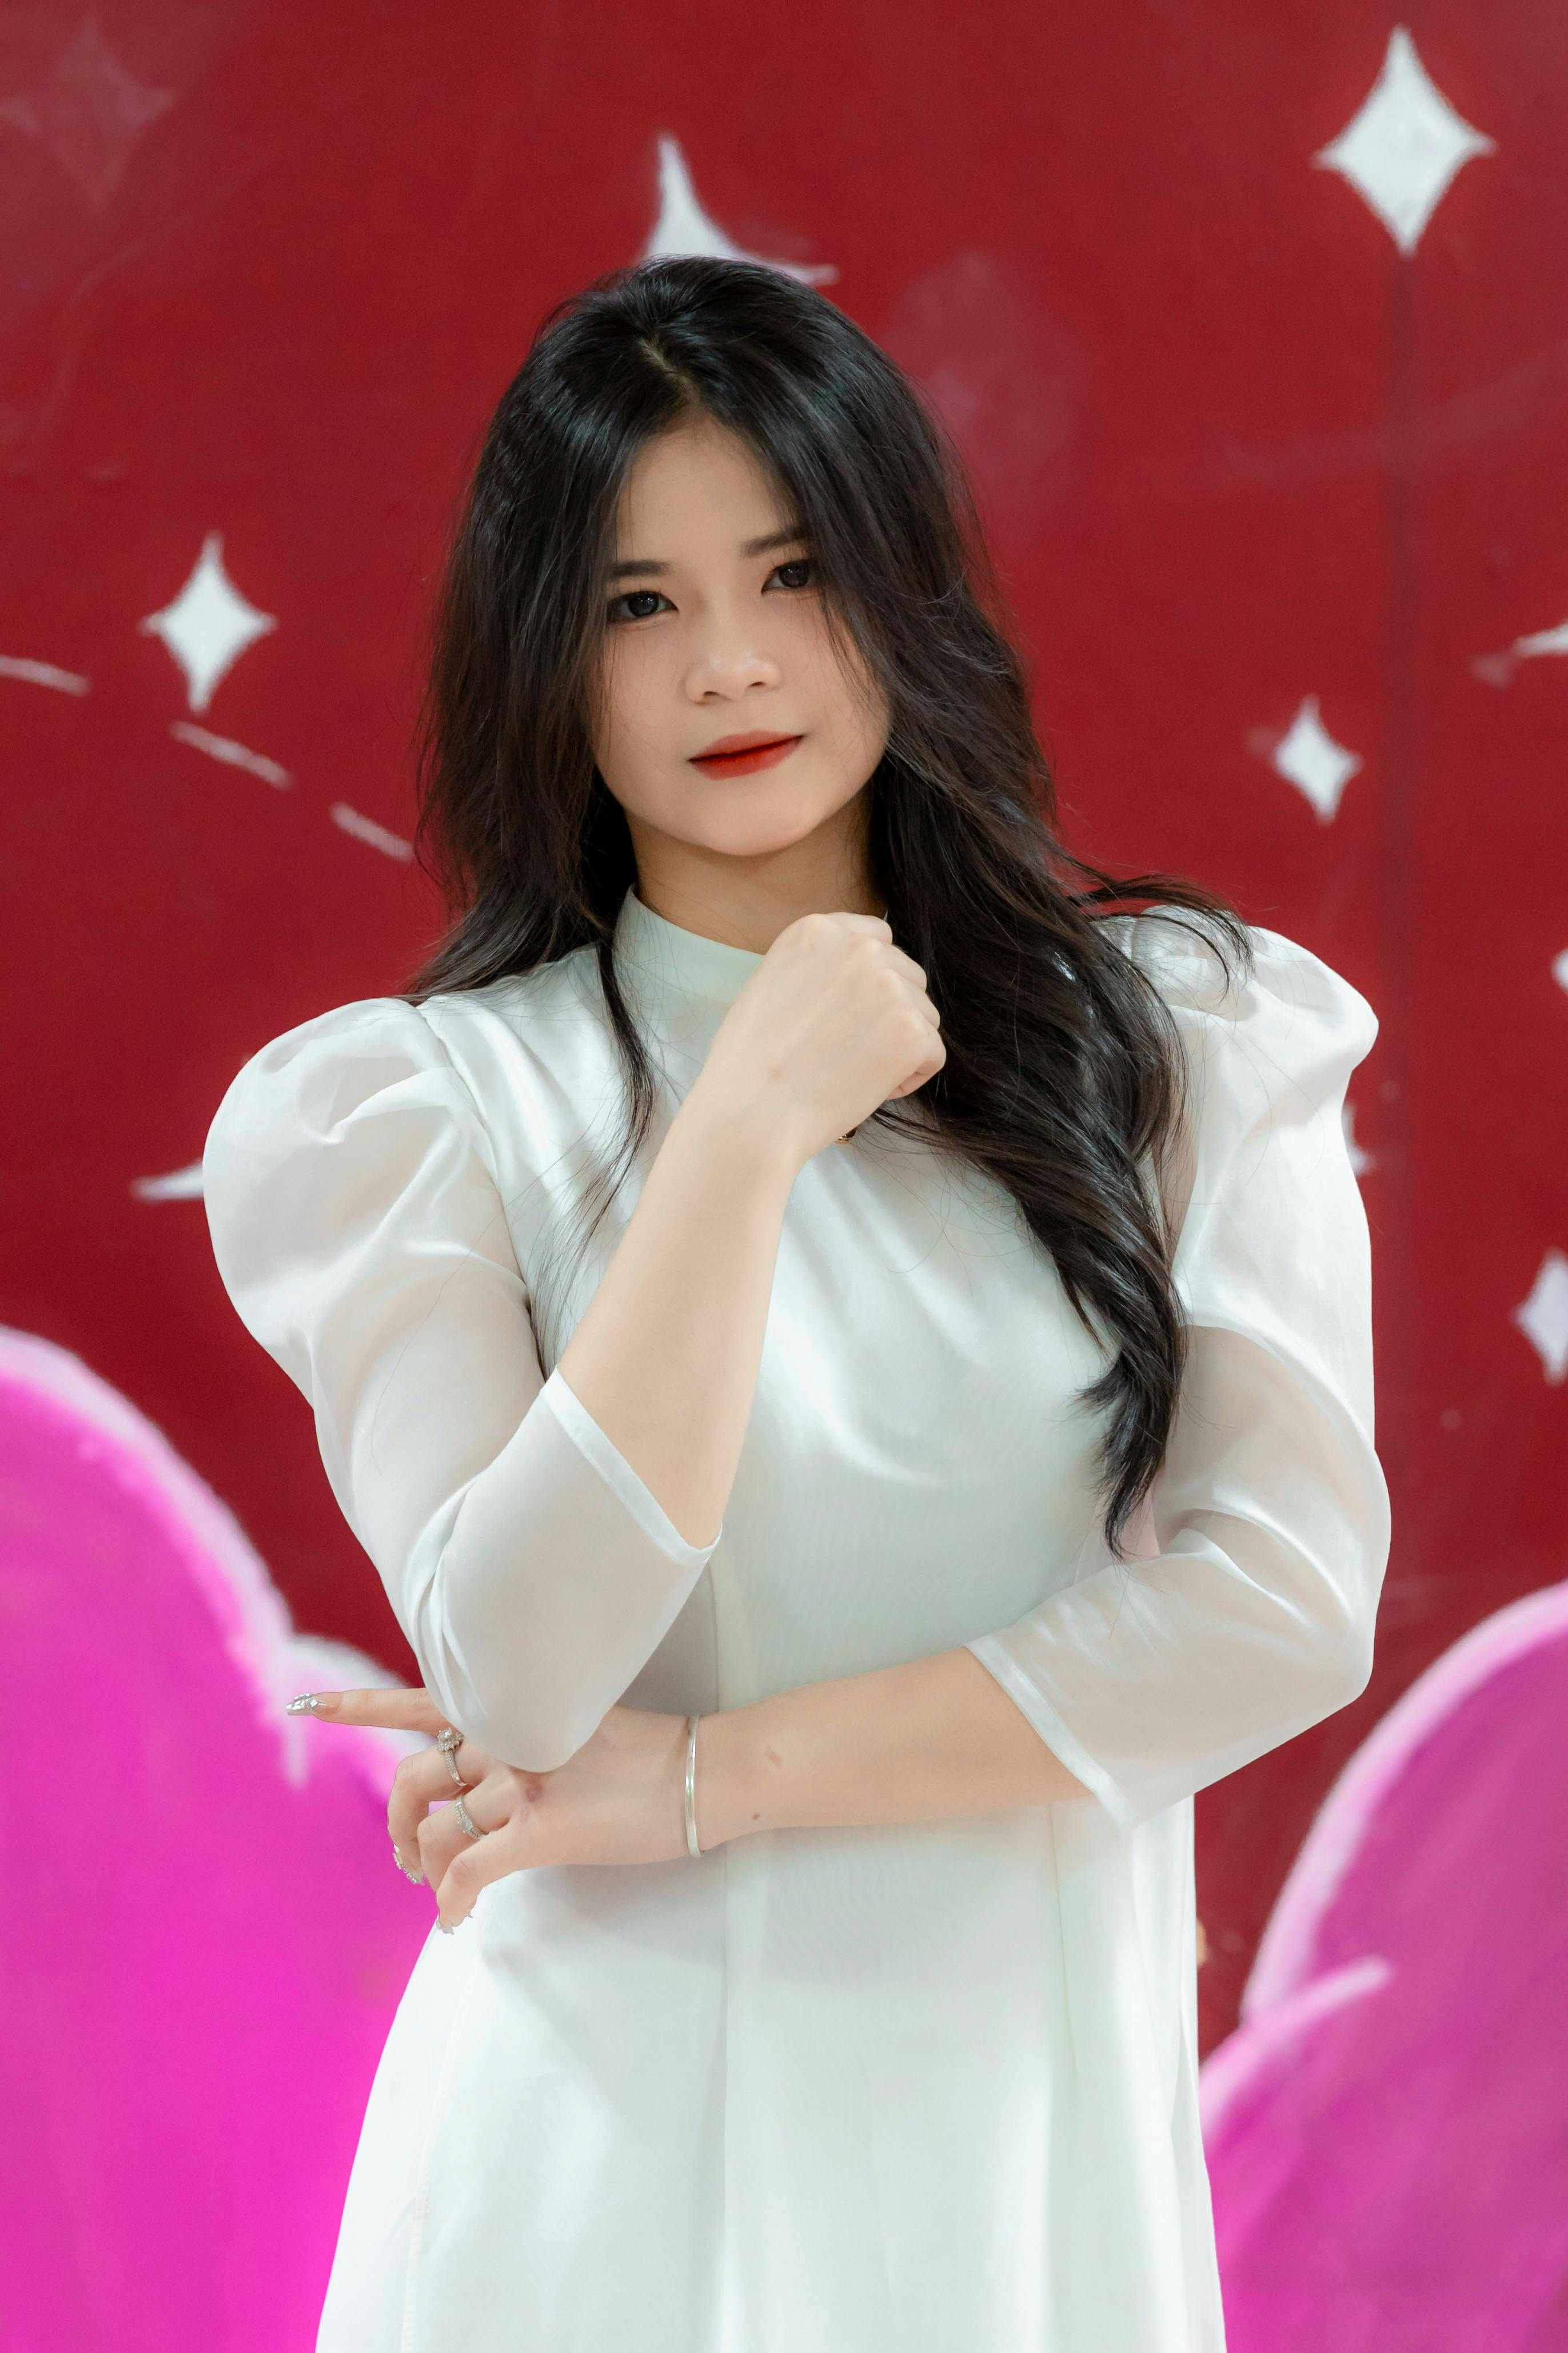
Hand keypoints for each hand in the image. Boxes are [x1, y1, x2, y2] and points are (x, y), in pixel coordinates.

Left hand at [290, 1687, 698, 1927]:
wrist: (700, 1772)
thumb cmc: (646, 1754)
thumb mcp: (576, 1723)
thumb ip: (522, 1736)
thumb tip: (478, 1775)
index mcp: (511, 1707)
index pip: (419, 1699)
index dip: (357, 1704)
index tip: (304, 1706)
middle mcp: (507, 1737)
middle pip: (413, 1778)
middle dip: (395, 1822)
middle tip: (404, 1854)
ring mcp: (522, 1783)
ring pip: (436, 1829)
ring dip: (422, 1865)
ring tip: (435, 1887)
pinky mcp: (542, 1830)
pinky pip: (469, 1872)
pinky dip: (451, 1901)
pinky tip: (453, 1920)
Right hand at [690, 910, 944, 1163]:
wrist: (752, 1113)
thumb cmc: (750, 1063)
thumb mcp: (773, 984)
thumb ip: (820, 968)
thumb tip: (861, 980)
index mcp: (818, 930)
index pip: (877, 939)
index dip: (872, 981)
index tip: (851, 1014)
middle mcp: (858, 948)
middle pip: (907, 976)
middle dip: (889, 1013)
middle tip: (845, 1051)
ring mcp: (889, 987)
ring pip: (924, 1015)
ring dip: (899, 1046)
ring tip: (851, 1071)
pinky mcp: (912, 1030)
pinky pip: (933, 1054)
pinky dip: (908, 1078)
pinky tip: (866, 1089)